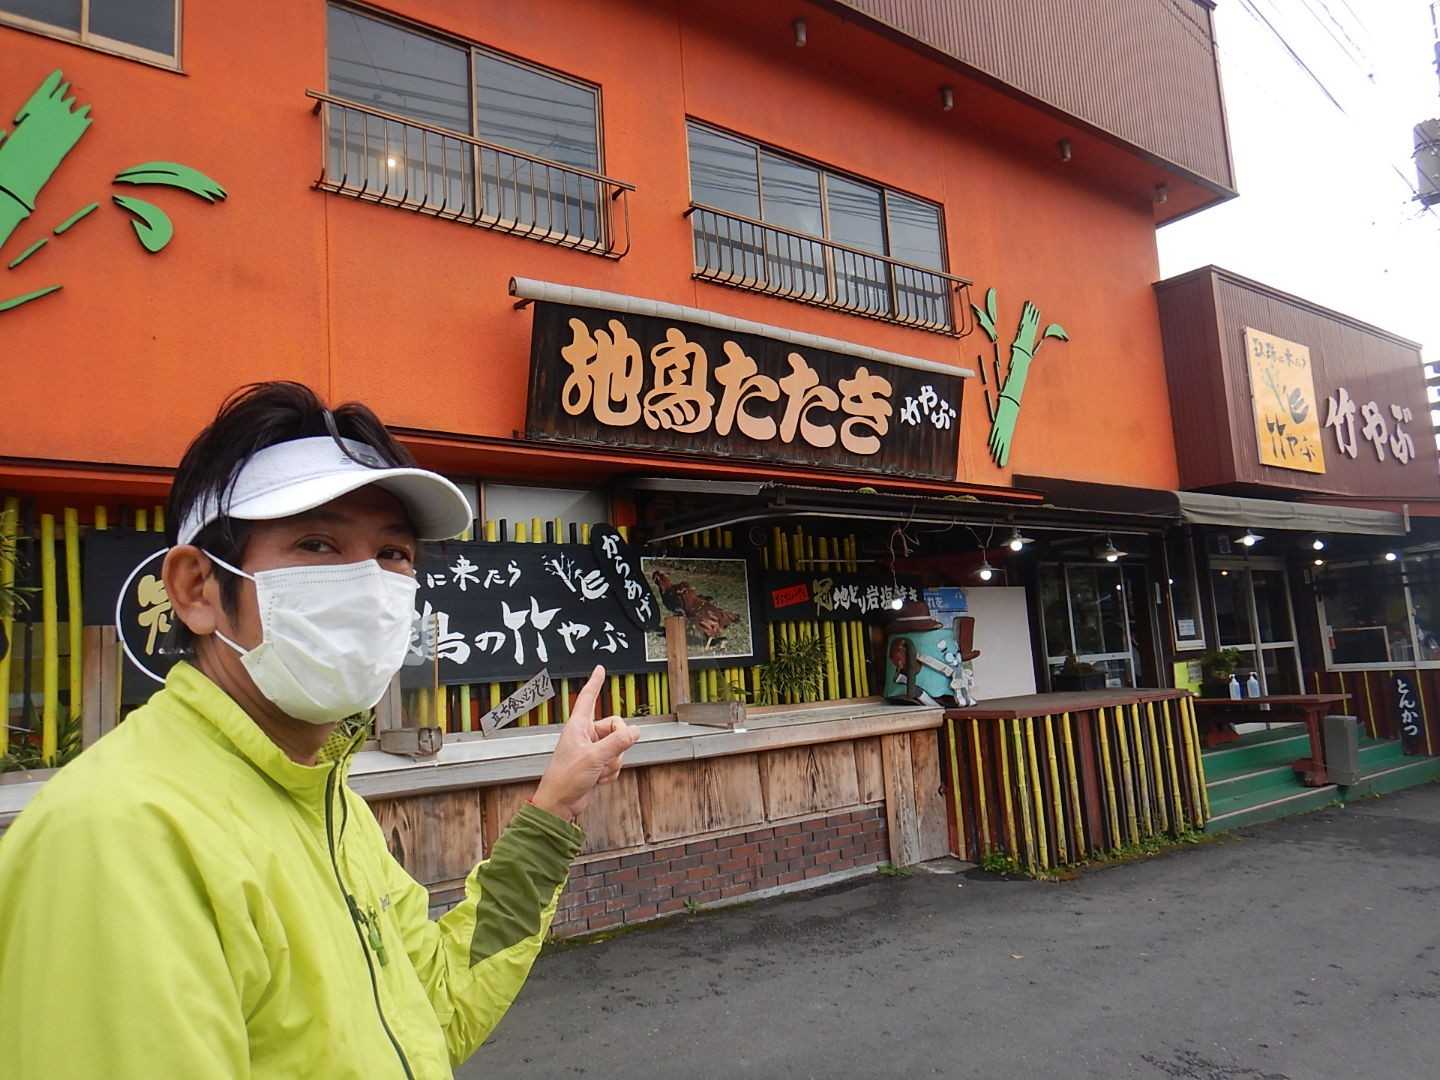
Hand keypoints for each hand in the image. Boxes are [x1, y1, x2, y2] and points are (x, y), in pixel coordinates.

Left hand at [531, 666, 638, 821]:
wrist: (560, 804)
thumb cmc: (565, 777)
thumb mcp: (594, 757)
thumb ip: (617, 743)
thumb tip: (636, 731)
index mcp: (578, 726)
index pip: (588, 698)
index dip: (595, 682)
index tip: (599, 669)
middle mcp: (585, 735)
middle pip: (615, 727)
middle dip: (618, 745)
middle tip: (609, 756)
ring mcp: (592, 750)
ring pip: (618, 747)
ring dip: (613, 762)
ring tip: (598, 772)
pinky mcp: (596, 765)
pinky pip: (615, 762)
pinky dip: (610, 772)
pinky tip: (598, 779)